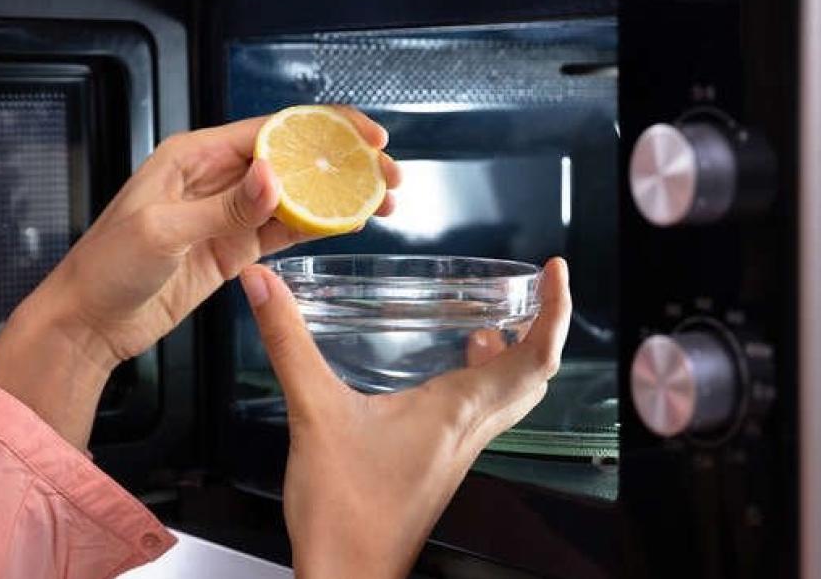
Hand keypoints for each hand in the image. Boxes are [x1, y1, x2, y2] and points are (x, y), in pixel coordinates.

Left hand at [0, 108, 399, 448]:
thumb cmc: (107, 267)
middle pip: (295, 160)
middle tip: (389, 175)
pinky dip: (319, 226)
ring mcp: (230, 215)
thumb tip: (276, 179)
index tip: (367, 136)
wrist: (90, 322)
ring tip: (384, 201)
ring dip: (340, 196)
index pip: (273, 130)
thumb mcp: (163, 231)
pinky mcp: (235, 249)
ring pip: (297, 196)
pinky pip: (285, 230)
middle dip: (345, 163)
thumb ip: (224, 207)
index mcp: (196, 156)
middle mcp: (218, 178)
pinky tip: (350, 224)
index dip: (325, 129)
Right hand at [240, 257, 571, 578]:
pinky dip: (485, 380)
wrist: (347, 576)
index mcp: (459, 412)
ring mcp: (460, 448)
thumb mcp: (312, 412)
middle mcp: (471, 429)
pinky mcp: (442, 461)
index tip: (555, 272)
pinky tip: (451, 367)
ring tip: (497, 320)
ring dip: (518, 355)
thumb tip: (263, 286)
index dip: (557, 310)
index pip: (535, 357)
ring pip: (513, 396)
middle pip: (535, 375)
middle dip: (544, 326)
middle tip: (534, 290)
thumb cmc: (343, 512)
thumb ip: (288, 344)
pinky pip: (484, 412)